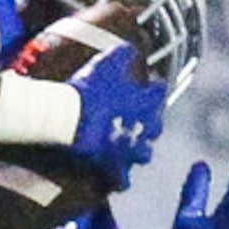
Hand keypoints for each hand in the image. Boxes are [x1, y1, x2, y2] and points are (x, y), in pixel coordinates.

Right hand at [65, 42, 166, 187]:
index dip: (156, 89)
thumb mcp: (107, 62)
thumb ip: (122, 54)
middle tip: (144, 121)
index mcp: (141, 102)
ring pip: (142, 154)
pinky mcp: (111, 166)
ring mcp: (127, 148)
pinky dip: (119, 180)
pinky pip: (120, 180)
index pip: (157, 94)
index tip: (155, 86)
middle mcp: (140, 127)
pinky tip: (118, 180)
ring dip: (139, 151)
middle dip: (152, 124)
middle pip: (154, 127)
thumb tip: (130, 48)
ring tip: (133, 150)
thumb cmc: (88, 88)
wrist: (70, 116)